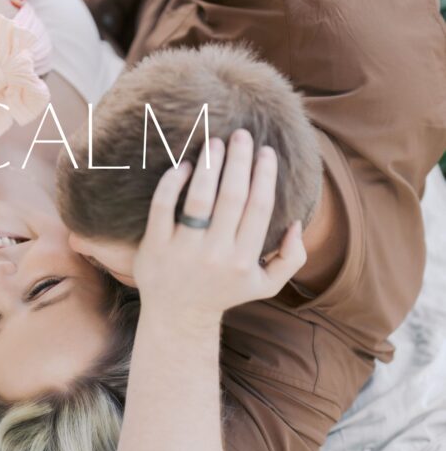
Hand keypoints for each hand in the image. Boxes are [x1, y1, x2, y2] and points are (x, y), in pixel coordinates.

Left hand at [133, 129, 305, 324]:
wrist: (177, 316)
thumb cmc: (224, 292)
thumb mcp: (265, 285)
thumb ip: (291, 259)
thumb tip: (295, 224)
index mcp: (244, 260)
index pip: (259, 208)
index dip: (264, 176)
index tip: (267, 151)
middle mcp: (216, 254)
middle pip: (232, 197)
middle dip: (239, 161)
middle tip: (242, 134)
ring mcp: (184, 249)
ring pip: (199, 198)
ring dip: (209, 166)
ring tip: (215, 143)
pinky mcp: (156, 246)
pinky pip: (163, 207)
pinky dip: (173, 183)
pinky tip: (184, 165)